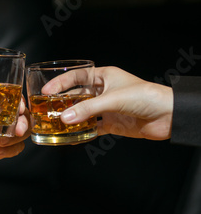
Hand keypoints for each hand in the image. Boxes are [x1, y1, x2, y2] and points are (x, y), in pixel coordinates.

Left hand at [0, 90, 29, 163]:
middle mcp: (0, 114)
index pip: (13, 94)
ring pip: (23, 130)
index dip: (20, 99)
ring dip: (20, 134)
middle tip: (17, 127)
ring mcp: (2, 131)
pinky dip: (13, 148)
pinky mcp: (0, 147)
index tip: (19, 105)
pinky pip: (16, 148)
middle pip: (23, 113)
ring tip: (5, 139)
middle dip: (24, 119)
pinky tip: (2, 148)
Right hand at [41, 66, 172, 139]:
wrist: (169, 116)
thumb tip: (64, 118)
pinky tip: (71, 137)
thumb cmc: (147, 97)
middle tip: (47, 110)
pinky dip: (82, 133)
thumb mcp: (113, 100)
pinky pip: (92, 128)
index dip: (60, 83)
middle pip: (77, 96)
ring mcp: (107, 108)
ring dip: (71, 118)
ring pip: (83, 112)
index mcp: (105, 76)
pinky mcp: (112, 123)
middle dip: (62, 103)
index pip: (77, 76)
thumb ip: (87, 109)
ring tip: (55, 124)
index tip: (45, 91)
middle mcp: (104, 91)